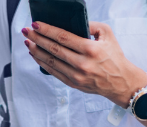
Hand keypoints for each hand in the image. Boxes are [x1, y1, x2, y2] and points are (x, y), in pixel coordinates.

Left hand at [23, 20, 146, 106]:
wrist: (120, 82)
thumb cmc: (114, 56)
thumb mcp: (108, 35)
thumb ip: (91, 26)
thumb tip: (73, 23)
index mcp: (90, 49)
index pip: (63, 37)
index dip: (47, 30)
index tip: (36, 24)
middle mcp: (82, 63)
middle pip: (54, 49)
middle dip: (37, 39)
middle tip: (26, 31)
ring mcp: (76, 75)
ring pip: (51, 62)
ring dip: (36, 51)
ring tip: (28, 42)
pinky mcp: (73, 84)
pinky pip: (53, 72)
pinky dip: (43, 63)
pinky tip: (36, 55)